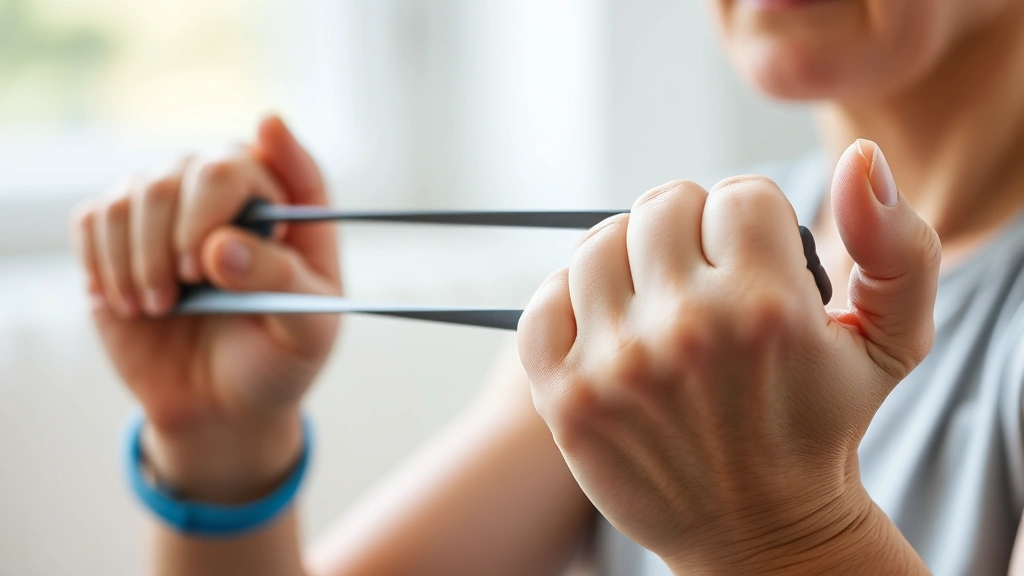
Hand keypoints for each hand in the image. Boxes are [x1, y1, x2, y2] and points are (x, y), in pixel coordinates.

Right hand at [71, 117, 340, 501]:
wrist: (220, 407)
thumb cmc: (276, 361)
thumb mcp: (305, 336)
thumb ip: (279, 284)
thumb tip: (219, 247)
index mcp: (297, 217)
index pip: (294, 167)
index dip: (284, 145)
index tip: (268, 129)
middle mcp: (235, 197)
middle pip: (208, 167)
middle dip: (192, 224)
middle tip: (189, 278)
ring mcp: (174, 210)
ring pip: (143, 190)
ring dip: (144, 255)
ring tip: (161, 308)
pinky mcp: (121, 234)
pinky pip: (96, 217)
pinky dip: (105, 261)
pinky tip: (130, 303)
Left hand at [518, 140, 938, 572]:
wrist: (758, 529)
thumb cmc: (820, 427)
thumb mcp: (891, 344)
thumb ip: (896, 247)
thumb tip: (859, 160)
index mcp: (766, 307)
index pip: (738, 194)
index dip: (751, 223)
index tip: (753, 261)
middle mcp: (686, 330)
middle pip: (663, 205)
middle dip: (689, 230)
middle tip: (703, 274)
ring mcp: (616, 364)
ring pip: (600, 242)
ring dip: (630, 260)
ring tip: (658, 299)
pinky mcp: (565, 395)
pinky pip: (544, 299)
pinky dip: (571, 301)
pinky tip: (610, 328)